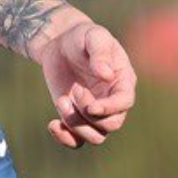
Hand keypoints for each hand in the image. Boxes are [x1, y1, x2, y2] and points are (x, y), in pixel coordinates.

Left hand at [34, 18, 137, 146]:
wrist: (61, 43)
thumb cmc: (82, 37)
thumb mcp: (93, 36)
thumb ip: (100, 53)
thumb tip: (106, 75)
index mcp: (123, 81)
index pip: (124, 103)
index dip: (109, 109)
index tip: (91, 106)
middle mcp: (113, 101)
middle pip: (110, 124)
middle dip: (88, 114)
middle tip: (74, 91)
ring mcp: (95, 112)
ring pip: (95, 136)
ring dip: (75, 124)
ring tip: (62, 101)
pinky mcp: (76, 117)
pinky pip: (77, 141)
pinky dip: (65, 138)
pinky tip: (53, 124)